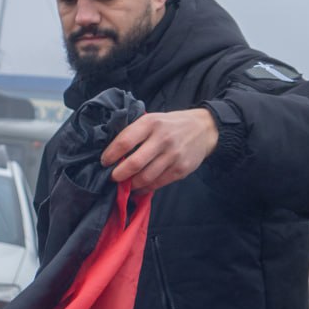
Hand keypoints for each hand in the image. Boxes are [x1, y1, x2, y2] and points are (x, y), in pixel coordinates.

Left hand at [100, 108, 218, 192]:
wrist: (204, 128)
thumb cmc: (170, 125)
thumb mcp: (153, 119)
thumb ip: (135, 133)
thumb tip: (112, 152)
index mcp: (151, 123)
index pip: (125, 141)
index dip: (111, 155)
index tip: (104, 162)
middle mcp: (162, 139)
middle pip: (134, 163)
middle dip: (118, 175)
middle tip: (112, 178)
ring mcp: (173, 155)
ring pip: (145, 177)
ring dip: (131, 184)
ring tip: (125, 184)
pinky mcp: (181, 169)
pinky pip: (157, 184)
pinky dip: (144, 188)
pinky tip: (138, 187)